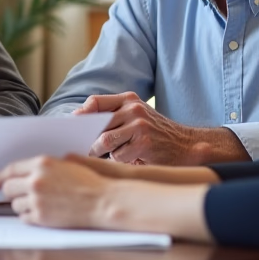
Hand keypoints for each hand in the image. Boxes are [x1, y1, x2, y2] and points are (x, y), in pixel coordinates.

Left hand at [0, 154, 113, 228]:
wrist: (102, 201)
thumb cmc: (88, 183)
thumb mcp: (65, 164)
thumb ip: (43, 166)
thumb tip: (23, 172)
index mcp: (41, 164)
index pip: (10, 169)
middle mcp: (36, 180)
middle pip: (8, 188)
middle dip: (11, 192)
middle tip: (16, 195)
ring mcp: (37, 199)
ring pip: (15, 204)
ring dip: (21, 205)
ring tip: (37, 204)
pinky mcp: (41, 216)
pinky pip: (24, 217)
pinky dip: (29, 216)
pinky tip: (41, 213)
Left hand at [78, 92, 220, 164]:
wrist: (186, 145)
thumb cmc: (155, 133)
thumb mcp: (136, 116)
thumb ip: (114, 116)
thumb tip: (78, 124)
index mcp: (129, 99)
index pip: (96, 102)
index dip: (81, 115)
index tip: (72, 126)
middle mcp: (133, 108)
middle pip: (97, 124)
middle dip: (88, 138)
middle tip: (81, 148)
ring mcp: (139, 125)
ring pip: (105, 141)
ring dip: (101, 152)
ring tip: (106, 155)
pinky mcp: (143, 143)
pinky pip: (118, 155)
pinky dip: (119, 160)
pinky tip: (129, 159)